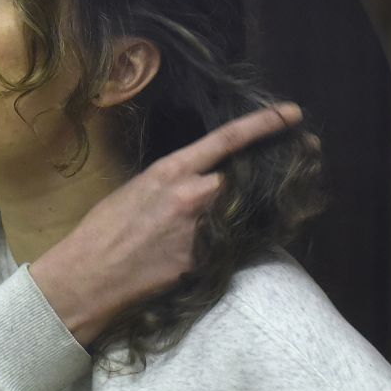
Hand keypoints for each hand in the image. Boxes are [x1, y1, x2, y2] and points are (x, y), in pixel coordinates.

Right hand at [29, 103, 302, 345]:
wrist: (90, 275)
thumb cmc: (102, 229)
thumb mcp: (136, 189)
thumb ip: (173, 181)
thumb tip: (198, 179)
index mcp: (171, 171)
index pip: (227, 140)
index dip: (265, 124)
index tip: (293, 114)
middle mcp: (193, 198)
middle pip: (249, 177)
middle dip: (274, 170)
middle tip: (300, 163)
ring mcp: (202, 232)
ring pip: (249, 213)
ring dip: (264, 207)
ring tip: (284, 201)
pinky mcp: (205, 263)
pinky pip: (235, 246)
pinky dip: (243, 240)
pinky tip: (247, 240)